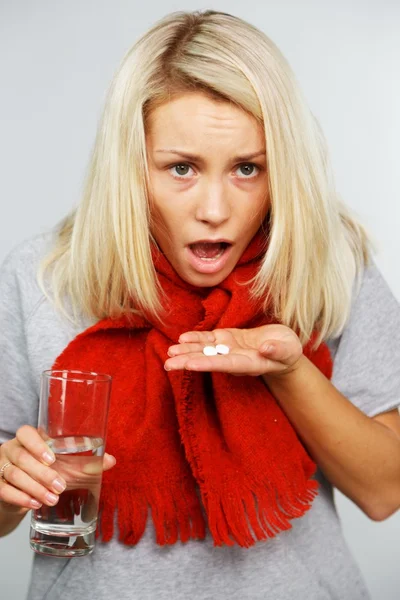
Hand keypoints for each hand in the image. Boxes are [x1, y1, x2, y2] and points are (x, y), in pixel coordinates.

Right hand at [0, 425, 115, 513]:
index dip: (37, 444)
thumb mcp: (67, 467)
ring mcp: (1, 467)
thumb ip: (87, 463)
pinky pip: (4, 490)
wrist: (23, 494)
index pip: (26, 433)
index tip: (52, 458)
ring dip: (34, 488)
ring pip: (13, 474)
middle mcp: (12, 450)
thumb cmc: (46, 473)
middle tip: (60, 486)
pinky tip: (34, 504)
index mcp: (28, 439)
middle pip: (22, 457)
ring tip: (52, 499)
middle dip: (42, 473)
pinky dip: (20, 498)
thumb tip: (111, 460)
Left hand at [164, 324, 302, 376]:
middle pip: (208, 360)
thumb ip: (278, 350)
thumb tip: (265, 348)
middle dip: (188, 362)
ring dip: (187, 351)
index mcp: (248, 363)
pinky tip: (182, 339)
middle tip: (168, 365)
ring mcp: (229, 349)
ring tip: (169, 353)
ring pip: (204, 350)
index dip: (207, 363)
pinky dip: (196, 339)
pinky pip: (209, 339)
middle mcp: (234, 359)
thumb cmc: (288, 351)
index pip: (224, 364)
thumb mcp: (289, 349)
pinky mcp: (227, 339)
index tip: (190, 365)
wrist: (284, 349)